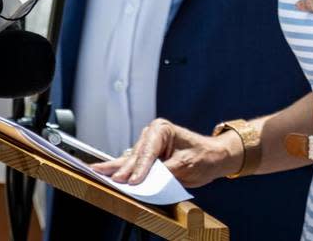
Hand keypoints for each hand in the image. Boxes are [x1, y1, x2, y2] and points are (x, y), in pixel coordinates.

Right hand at [90, 118, 240, 187]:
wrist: (213, 158)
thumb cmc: (203, 156)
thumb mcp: (186, 164)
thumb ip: (166, 171)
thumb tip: (148, 179)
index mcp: (162, 129)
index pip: (148, 151)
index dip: (141, 168)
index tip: (133, 181)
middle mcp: (151, 135)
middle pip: (136, 156)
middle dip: (127, 170)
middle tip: (117, 182)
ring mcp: (147, 146)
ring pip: (130, 160)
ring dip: (118, 170)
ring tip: (99, 174)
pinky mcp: (146, 158)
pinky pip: (131, 165)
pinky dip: (119, 170)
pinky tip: (102, 171)